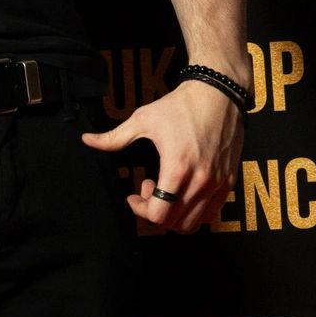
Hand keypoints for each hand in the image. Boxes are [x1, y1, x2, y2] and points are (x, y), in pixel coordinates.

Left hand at [82, 79, 241, 233]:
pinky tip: (185, 191)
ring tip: (169, 191)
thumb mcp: (143, 119)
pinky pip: (211, 213)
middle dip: (156, 212)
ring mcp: (218, 183)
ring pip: (193, 223)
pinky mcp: (228, 181)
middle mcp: (201, 180)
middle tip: (150, 189)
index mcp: (178, 168)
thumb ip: (114, 137)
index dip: (141, 210)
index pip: (159, 214)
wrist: (219, 93)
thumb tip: (87, 140)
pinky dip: (194, 212)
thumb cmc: (181, 105)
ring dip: (175, 215)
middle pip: (174, 223)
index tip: (134, 195)